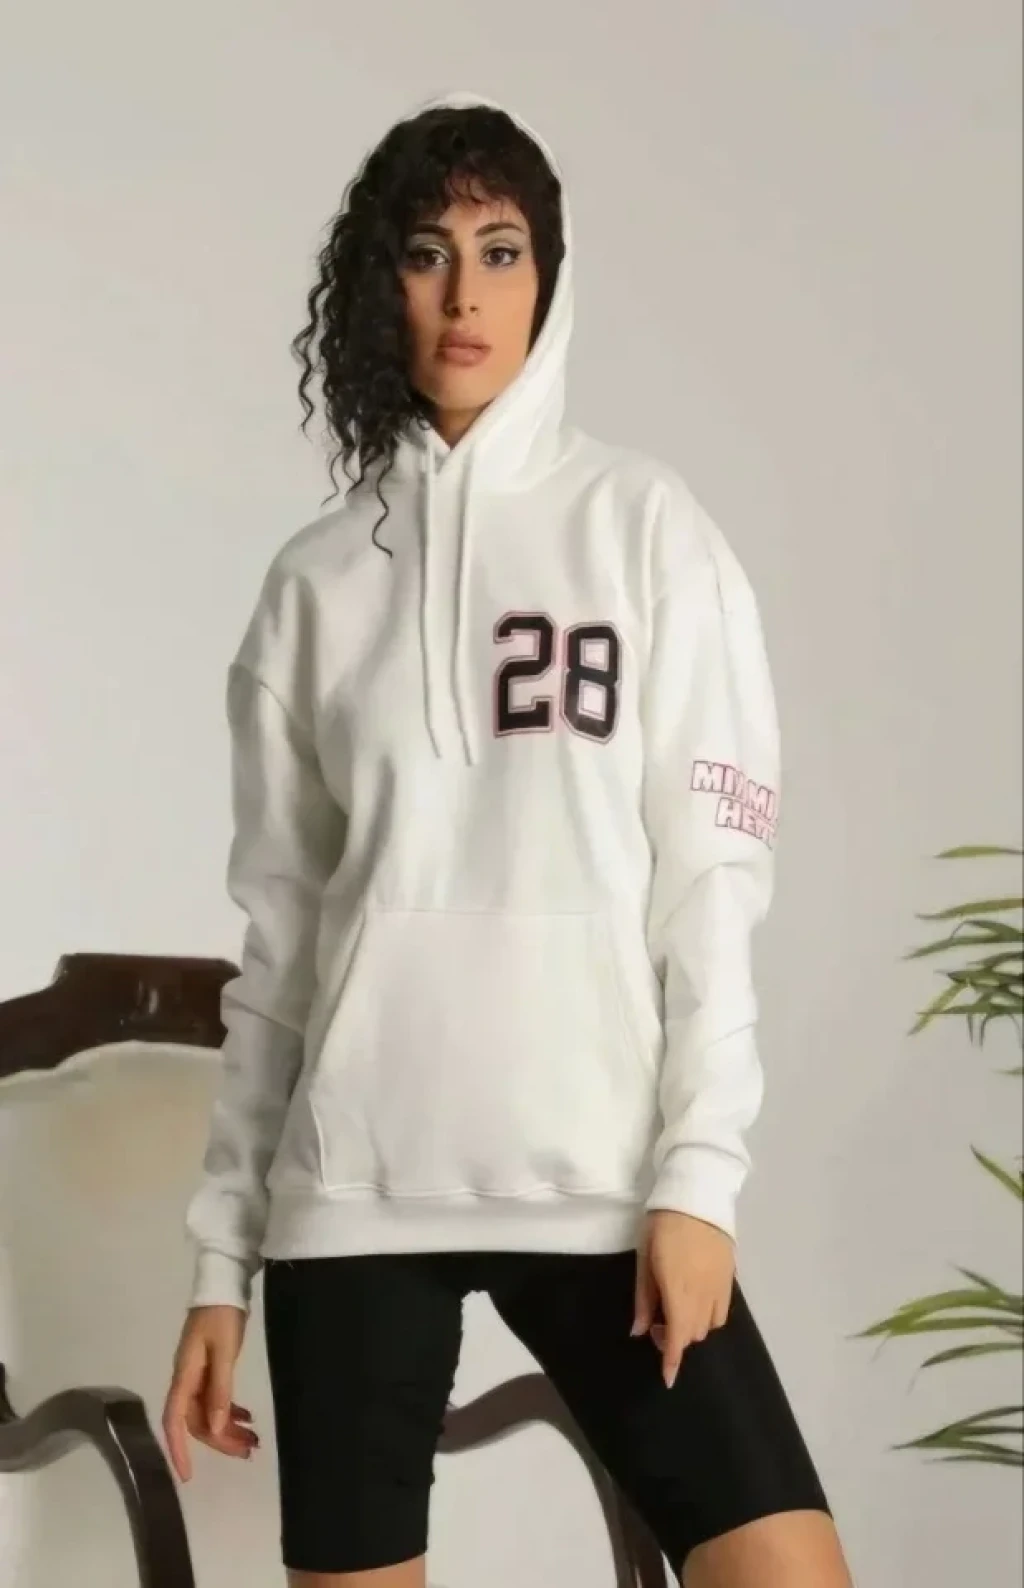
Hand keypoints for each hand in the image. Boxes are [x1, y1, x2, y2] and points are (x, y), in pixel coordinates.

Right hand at [161, 1305, 258, 1481]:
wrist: (223, 1282)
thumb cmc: (223, 1315)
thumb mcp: (223, 1351)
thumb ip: (220, 1389)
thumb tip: (217, 1427)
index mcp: (184, 1376)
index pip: (175, 1421)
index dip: (179, 1450)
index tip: (188, 1476)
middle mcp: (186, 1378)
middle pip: (197, 1421)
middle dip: (220, 1440)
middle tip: (248, 1451)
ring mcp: (197, 1373)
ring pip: (208, 1412)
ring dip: (228, 1428)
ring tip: (253, 1440)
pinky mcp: (209, 1368)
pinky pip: (216, 1399)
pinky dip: (230, 1411)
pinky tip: (247, 1418)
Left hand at [632, 1209, 735, 1387]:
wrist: (697, 1196)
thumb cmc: (663, 1226)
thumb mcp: (644, 1259)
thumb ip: (644, 1298)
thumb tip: (640, 1331)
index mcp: (679, 1291)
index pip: (677, 1337)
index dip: (672, 1361)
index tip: (667, 1379)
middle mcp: (703, 1295)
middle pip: (692, 1334)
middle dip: (675, 1338)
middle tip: (656, 1322)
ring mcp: (721, 1287)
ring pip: (709, 1325)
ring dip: (691, 1327)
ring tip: (676, 1309)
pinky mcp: (731, 1277)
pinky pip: (722, 1311)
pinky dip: (708, 1316)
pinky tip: (695, 1301)